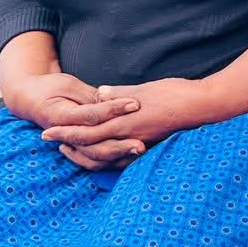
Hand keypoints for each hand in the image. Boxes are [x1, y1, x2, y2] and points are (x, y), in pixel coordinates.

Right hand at [5, 71, 145, 170]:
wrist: (28, 99)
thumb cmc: (50, 87)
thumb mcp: (68, 85)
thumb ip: (89, 96)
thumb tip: (111, 98)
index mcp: (61, 116)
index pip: (92, 116)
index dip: (114, 109)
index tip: (135, 103)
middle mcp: (65, 134)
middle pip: (95, 144)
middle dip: (120, 144)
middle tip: (143, 142)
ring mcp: (69, 144)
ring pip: (95, 157)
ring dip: (119, 155)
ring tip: (142, 150)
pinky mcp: (76, 148)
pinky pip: (94, 160)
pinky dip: (112, 160)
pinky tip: (131, 156)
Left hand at [40, 78, 214, 157]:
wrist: (199, 106)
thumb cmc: (173, 94)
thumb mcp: (142, 90)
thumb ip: (118, 94)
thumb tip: (98, 95)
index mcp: (123, 122)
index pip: (86, 131)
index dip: (65, 131)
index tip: (47, 129)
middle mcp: (127, 137)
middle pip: (89, 146)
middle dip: (67, 143)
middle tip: (48, 139)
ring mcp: (137, 144)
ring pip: (102, 156)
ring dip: (83, 151)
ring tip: (69, 146)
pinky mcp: (147, 145)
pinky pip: (119, 157)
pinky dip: (104, 156)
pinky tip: (99, 151)